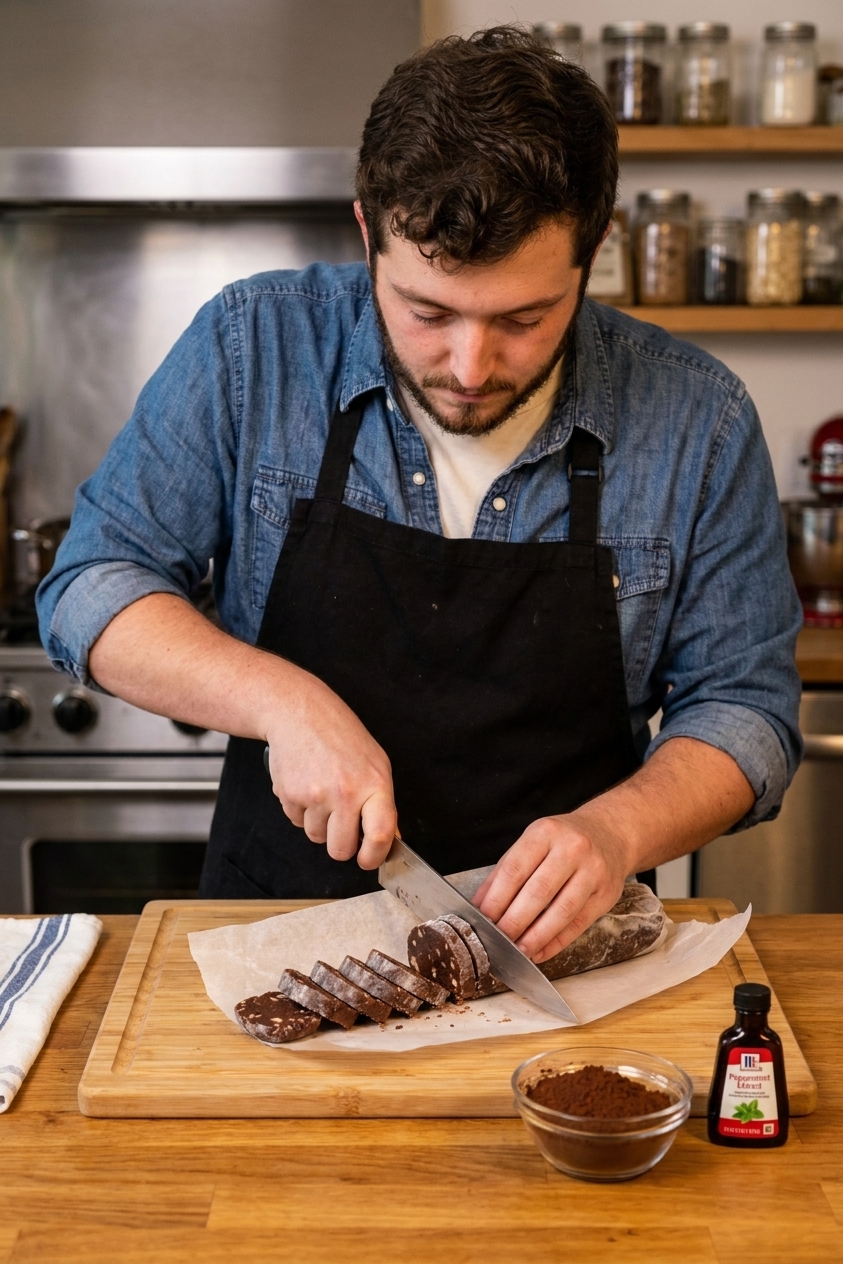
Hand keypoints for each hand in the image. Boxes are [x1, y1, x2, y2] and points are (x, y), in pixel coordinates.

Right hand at [263, 666, 396, 868]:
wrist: (300, 713)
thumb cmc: (341, 736)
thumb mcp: (376, 763)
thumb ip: (383, 803)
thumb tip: (391, 838)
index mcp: (374, 784)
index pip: (380, 835)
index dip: (374, 857)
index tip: (368, 860)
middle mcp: (345, 792)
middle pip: (341, 849)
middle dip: (341, 845)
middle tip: (341, 824)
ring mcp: (315, 795)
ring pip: (316, 838)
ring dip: (319, 824)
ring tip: (322, 793)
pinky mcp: (290, 795)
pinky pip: (296, 822)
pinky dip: (301, 811)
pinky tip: (306, 784)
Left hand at [471, 808, 632, 962]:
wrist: (610, 833)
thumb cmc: (563, 841)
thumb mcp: (533, 842)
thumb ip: (506, 871)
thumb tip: (480, 905)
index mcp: (545, 832)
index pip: (515, 870)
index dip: (496, 899)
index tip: (482, 920)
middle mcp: (572, 848)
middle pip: (538, 892)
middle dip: (514, 921)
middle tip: (497, 941)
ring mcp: (593, 871)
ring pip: (561, 911)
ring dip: (536, 937)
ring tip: (517, 951)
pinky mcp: (607, 893)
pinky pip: (579, 924)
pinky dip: (557, 942)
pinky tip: (540, 952)